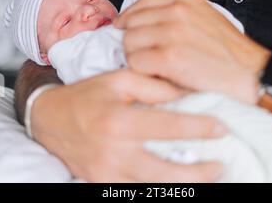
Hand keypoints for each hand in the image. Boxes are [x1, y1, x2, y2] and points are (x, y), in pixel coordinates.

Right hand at [31, 70, 226, 182]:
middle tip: (221, 164)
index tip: (221, 128)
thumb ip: (153, 86)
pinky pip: (136, 191)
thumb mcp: (119, 80)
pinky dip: (160, 189)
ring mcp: (107, 174)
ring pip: (154, 189)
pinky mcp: (103, 184)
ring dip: (185, 185)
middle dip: (199, 172)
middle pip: (165, 172)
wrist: (51, 119)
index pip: (168, 126)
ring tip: (207, 176)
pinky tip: (178, 181)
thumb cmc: (88, 95)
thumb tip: (186, 94)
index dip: (198, 128)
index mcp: (119, 121)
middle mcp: (114, 152)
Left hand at [114, 0, 271, 103]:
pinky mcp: (170, 56)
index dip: (130, 16)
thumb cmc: (228, 50)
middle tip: (146, 55)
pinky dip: (142, 72)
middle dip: (134, 41)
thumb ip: (176, 13)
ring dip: (137, 58)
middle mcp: (177, 10)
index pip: (143, 1)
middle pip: (132, 23)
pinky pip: (136, 62)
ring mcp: (173, 32)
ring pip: (130, 43)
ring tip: (154, 67)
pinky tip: (157, 76)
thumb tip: (142, 21)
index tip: (123, 27)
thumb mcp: (204, 17)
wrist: (251, 73)